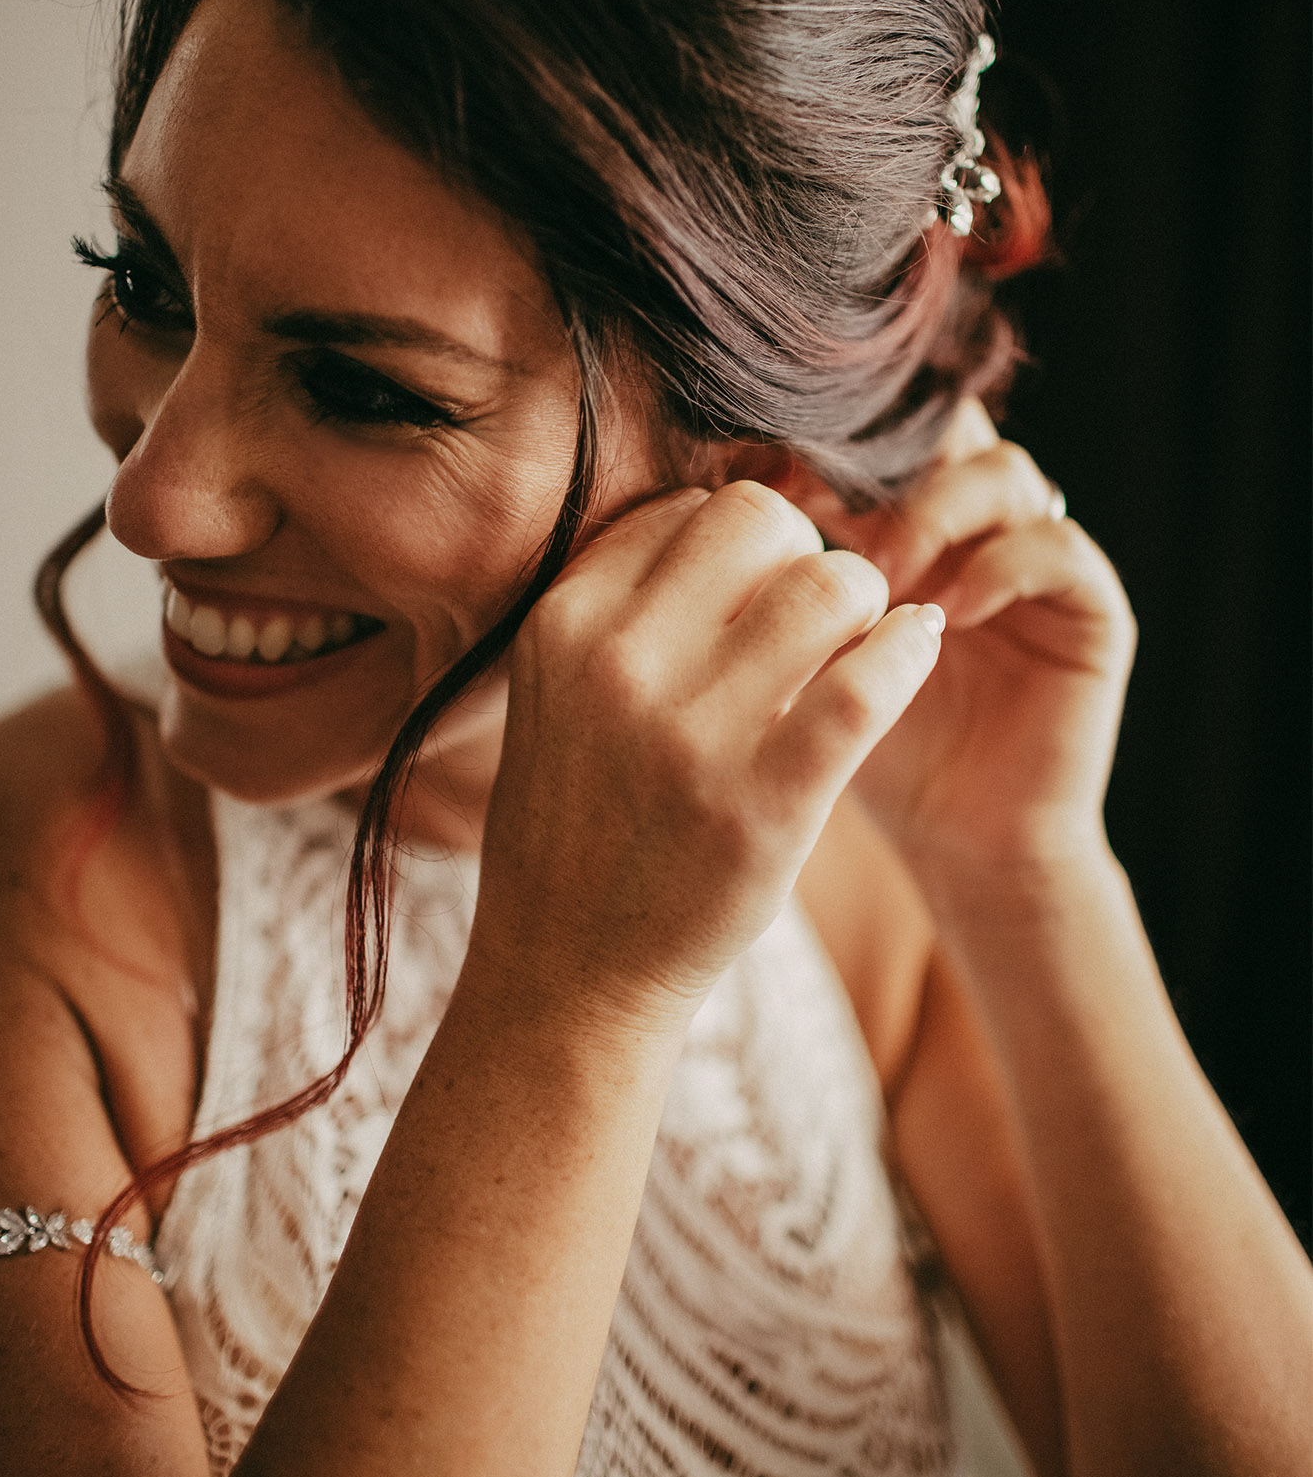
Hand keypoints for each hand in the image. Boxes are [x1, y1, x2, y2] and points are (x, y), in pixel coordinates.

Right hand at [470, 482, 944, 1026]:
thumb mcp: (560, 689)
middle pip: (763, 521)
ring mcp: (692, 736)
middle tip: (817, 614)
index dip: (744, 545)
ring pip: (830, 585)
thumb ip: (627, 601)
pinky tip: (916, 649)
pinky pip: (868, 683)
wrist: (573, 966)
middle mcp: (619, 664)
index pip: (692, 509)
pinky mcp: (766, 804)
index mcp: (565, 623)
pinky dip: (907, 650)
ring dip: (864, 602)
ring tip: (859, 644)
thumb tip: (726, 513)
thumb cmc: (582, 815)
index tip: (757, 595)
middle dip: (807, 554)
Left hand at [802, 402, 1136, 869]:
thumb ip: (770, 583)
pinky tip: (940, 617)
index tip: (757, 476)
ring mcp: (1037, 558)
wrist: (957, 843)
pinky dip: (997, 568)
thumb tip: (704, 506)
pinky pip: (1057, 547)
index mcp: (904, 518)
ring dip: (932, 513)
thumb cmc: (858, 752)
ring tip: (880, 576)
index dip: (819, 437)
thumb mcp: (794, 659)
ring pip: (1001, 470)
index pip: (875, 429)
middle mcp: (977, 524)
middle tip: (818, 505)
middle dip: (877, 458)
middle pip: (942, 424)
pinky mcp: (1091, 608)